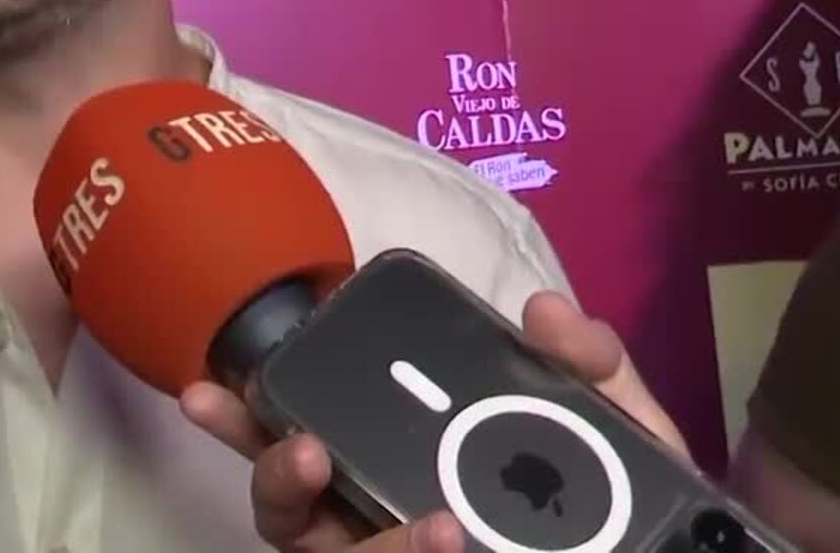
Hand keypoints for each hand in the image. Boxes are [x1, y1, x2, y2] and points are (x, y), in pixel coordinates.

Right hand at [180, 288, 686, 551]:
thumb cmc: (623, 519)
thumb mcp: (623, 441)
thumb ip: (595, 375)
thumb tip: (547, 311)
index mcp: (405, 470)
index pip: (311, 438)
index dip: (253, 414)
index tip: (215, 387)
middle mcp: (376, 524)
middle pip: (289, 503)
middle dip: (268, 469)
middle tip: (303, 450)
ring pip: (319, 548)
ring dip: (362, 537)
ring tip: (431, 525)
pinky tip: (446, 539)